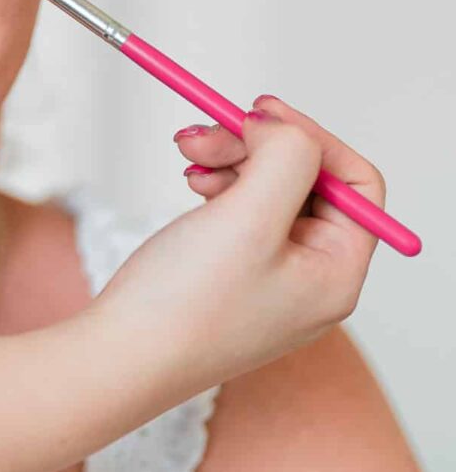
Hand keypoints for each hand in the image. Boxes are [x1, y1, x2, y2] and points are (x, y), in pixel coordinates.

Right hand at [95, 95, 384, 391]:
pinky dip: (216, 186)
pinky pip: (239, 215)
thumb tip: (282, 128)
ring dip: (231, 161)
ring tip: (186, 155)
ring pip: (268, 192)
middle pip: (306, 183)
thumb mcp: (249, 216)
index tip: (259, 112)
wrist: (116, 359)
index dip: (312, 138)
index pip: (355, 184)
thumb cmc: (183, 305)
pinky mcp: (230, 279)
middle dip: (257, 147)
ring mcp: (270, 281)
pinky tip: (188, 183)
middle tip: (205, 134)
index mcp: (336, 274)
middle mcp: (311, 280)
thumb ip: (287, 158)